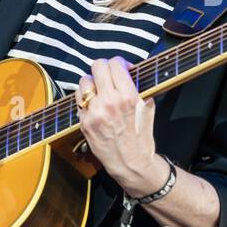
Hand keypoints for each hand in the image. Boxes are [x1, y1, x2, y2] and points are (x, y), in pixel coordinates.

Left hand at [75, 57, 160, 191]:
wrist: (131, 163)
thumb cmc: (142, 137)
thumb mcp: (147, 108)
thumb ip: (138, 88)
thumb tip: (130, 73)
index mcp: (128, 96)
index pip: (115, 63)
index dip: (119, 63)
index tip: (122, 68)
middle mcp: (109, 101)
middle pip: (97, 66)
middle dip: (104, 68)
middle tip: (109, 75)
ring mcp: (94, 112)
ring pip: (84, 81)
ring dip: (92, 83)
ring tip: (99, 90)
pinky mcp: (84, 122)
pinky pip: (79, 100)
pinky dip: (86, 99)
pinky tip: (94, 105)